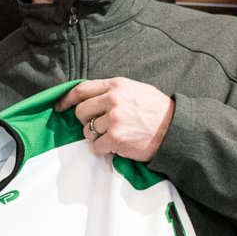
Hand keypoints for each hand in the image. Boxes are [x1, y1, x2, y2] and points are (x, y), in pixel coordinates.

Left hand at [54, 78, 173, 161]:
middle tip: (100, 125)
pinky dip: (102, 149)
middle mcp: (113, 100)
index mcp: (117, 86)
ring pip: (87, 131)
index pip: (81, 90)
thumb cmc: (157, 111)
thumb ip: (112, 92)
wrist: (177, 130)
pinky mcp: (115, 138)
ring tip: (114, 135)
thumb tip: (88, 98)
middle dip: (86, 121)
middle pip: (81, 112)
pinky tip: (116, 146)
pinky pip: (95, 146)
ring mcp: (113, 120)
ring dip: (96, 136)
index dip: (66, 99)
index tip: (59, 107)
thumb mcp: (135, 91)